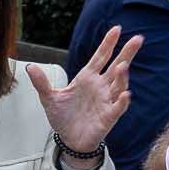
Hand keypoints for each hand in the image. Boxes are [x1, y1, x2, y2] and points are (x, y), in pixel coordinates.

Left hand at [27, 24, 142, 154]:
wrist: (69, 140)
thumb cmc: (63, 117)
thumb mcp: (49, 98)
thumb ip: (41, 83)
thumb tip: (30, 67)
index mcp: (87, 78)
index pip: (100, 57)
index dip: (108, 44)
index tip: (117, 29)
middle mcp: (100, 87)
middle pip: (116, 66)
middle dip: (127, 53)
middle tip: (138, 39)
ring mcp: (106, 101)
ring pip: (118, 85)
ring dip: (122, 76)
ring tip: (123, 65)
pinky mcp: (108, 116)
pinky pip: (117, 107)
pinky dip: (122, 101)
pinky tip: (125, 94)